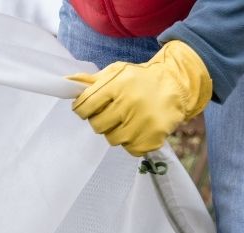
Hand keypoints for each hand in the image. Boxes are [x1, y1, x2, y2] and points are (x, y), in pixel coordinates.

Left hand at [67, 40, 212, 156]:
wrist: (176, 83)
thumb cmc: (140, 79)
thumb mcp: (116, 72)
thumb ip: (91, 80)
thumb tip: (67, 82)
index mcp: (117, 84)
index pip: (85, 106)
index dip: (83, 109)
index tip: (88, 109)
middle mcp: (130, 102)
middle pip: (97, 125)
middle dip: (100, 120)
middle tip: (112, 114)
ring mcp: (143, 120)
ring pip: (113, 139)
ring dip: (116, 132)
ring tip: (127, 120)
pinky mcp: (154, 135)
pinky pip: (131, 149)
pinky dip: (132, 142)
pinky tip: (139, 129)